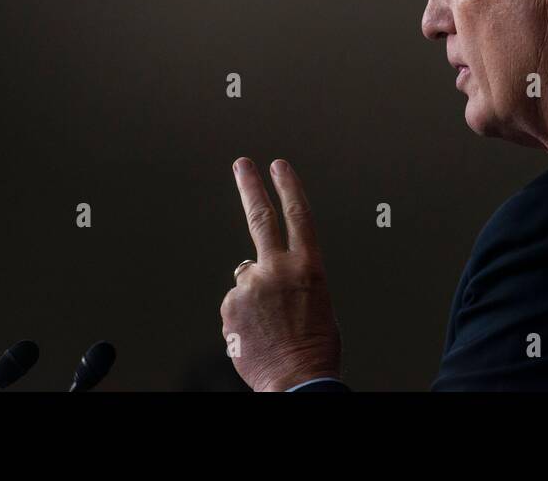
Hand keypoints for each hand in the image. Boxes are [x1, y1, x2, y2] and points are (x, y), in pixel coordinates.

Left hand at [220, 157, 341, 391]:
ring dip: (254, 296)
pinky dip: (242, 316)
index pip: (298, 215)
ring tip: (270, 325)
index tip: (278, 166)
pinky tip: (257, 333)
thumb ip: (291, 278)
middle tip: (242, 164)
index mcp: (309, 266)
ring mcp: (251, 286)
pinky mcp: (230, 306)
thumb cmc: (315, 348)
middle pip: (260, 218)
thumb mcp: (317, 302)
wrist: (297, 382)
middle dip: (250, 186)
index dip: (288, 187)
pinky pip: (234, 304)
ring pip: (246, 279)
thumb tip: (266, 275)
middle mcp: (278, 269)